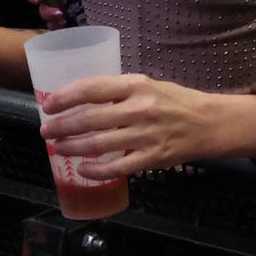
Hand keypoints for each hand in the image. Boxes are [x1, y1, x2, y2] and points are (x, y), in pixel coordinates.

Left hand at [38, 74, 255, 174]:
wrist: (209, 123)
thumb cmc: (174, 102)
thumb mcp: (148, 86)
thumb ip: (119, 92)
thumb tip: (80, 99)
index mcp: (137, 85)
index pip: (93, 88)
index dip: (66, 97)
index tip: (49, 104)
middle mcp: (140, 108)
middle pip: (90, 119)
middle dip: (62, 126)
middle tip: (46, 131)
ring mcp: (146, 135)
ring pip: (99, 144)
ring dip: (72, 147)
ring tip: (58, 148)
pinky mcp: (152, 158)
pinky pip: (117, 167)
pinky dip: (96, 170)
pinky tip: (82, 170)